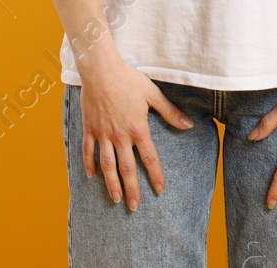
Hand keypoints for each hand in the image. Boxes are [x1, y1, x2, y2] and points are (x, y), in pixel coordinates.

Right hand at [78, 51, 192, 209]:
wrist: (101, 70)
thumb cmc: (129, 79)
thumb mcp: (153, 94)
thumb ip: (170, 112)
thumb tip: (188, 125)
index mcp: (137, 128)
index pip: (149, 157)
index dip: (155, 174)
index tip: (159, 189)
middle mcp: (120, 135)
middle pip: (127, 168)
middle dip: (132, 189)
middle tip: (134, 206)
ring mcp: (103, 133)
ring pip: (107, 165)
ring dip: (111, 183)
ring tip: (114, 199)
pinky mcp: (89, 128)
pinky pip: (88, 150)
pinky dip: (89, 164)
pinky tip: (91, 176)